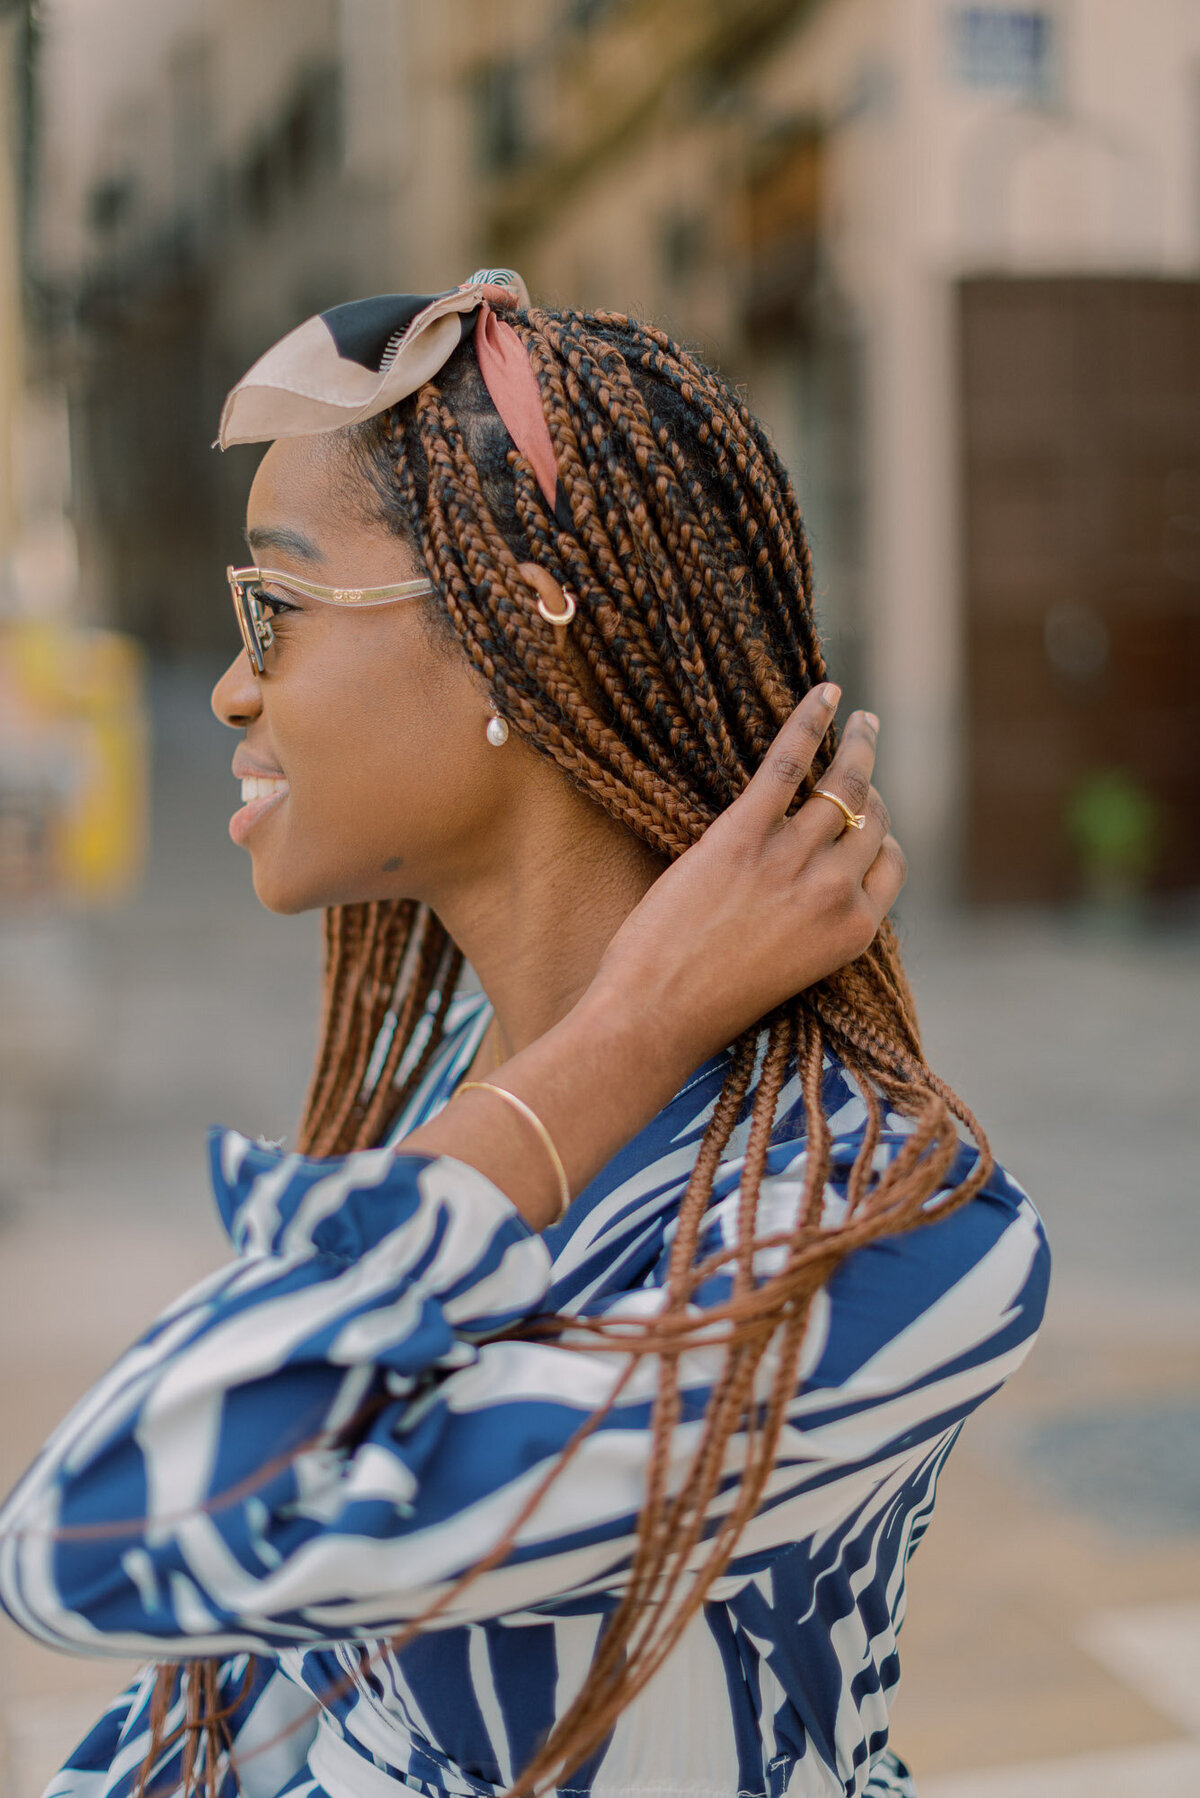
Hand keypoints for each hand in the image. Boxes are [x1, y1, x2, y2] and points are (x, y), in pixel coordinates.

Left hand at [589, 685, 904, 1066]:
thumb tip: (814, 881)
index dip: (879, 834)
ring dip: (858, 744)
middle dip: (869, 783)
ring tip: (860, 720)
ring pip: (842, 785)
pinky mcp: (743, 836)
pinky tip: (826, 692)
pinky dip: (809, 720)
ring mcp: (791, 860)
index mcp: (854, 932)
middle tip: (866, 746)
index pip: (890, 863)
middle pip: (869, 818)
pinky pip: (787, 764)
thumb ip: (815, 925)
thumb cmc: (708, 1006)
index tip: (865, 816)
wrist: (656, 1016)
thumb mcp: (790, 973)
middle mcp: (835, 892)